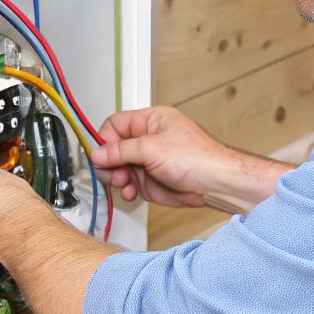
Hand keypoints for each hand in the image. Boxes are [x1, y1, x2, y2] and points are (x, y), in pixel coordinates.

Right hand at [91, 105, 238, 207]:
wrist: (215, 184)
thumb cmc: (197, 158)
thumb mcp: (152, 148)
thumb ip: (121, 150)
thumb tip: (98, 153)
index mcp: (150, 120)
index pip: (115, 125)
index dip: (105, 140)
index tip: (101, 155)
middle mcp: (147, 139)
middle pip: (113, 148)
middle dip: (110, 163)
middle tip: (114, 173)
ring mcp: (148, 161)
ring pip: (118, 168)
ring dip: (117, 178)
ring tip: (125, 184)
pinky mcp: (150, 180)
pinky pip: (128, 184)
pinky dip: (126, 189)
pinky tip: (131, 193)